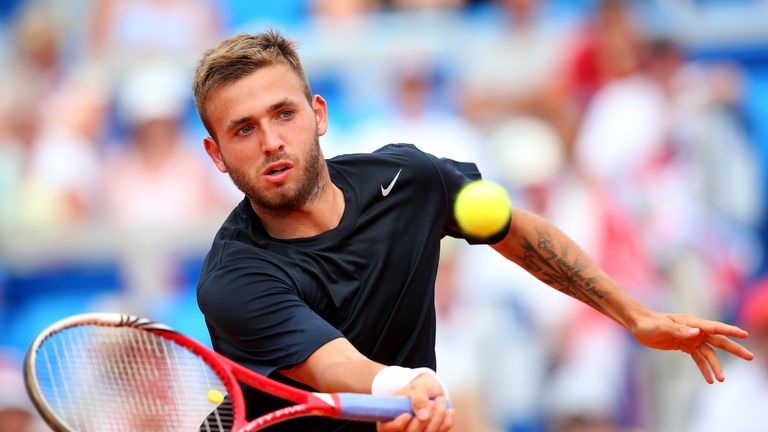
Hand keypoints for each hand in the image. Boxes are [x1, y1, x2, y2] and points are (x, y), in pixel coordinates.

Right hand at [377, 372, 454, 431]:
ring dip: (438, 418)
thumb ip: (418, 398)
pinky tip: (449, 412)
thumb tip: (423, 416)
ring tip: (440, 401)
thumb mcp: (418, 386)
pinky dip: (446, 423)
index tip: (407, 415)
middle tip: (433, 401)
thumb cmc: (419, 386)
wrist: (430, 389)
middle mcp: (402, 429)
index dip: (397, 425)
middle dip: (425, 418)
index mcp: (390, 417)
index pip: (388, 428)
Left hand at [631, 311, 753, 382]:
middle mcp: (695, 331)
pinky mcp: (685, 346)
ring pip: (709, 354)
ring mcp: (691, 339)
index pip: (715, 327)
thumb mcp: (662, 327)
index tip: (744, 335)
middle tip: (749, 357)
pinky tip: (710, 380)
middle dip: (734, 349)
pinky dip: (705, 369)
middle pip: (718, 341)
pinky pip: (698, 359)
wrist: (639, 325)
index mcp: (692, 323)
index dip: (730, 330)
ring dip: (716, 366)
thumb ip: (679, 330)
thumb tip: (697, 332)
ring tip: (722, 379)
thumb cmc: (650, 323)